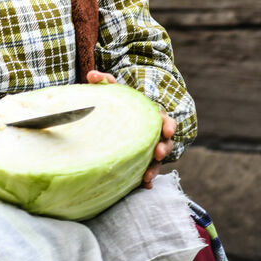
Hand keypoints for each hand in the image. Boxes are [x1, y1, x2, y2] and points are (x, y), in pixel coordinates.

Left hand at [84, 70, 174, 188]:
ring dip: (154, 168)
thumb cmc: (120, 104)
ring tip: (146, 176)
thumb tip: (92, 75)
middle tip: (158, 153)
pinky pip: (146, 171)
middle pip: (166, 143)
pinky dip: (146, 179)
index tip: (166, 130)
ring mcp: (149, 149)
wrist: (117, 119)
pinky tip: (141, 185)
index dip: (168, 126)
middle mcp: (154, 135)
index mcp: (153, 118)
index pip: (167, 121)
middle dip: (164, 148)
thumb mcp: (115, 91)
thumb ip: (105, 82)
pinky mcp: (140, 161)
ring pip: (157, 161)